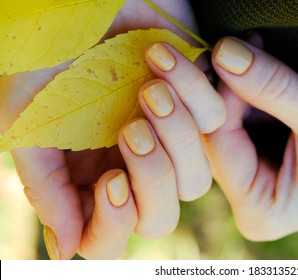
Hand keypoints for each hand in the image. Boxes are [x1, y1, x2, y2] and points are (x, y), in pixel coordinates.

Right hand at [0, 0, 223, 258]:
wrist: (83, 0)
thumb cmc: (48, 56)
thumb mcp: (31, 122)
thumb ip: (47, 186)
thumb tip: (66, 250)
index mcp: (90, 177)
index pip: (109, 236)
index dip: (114, 222)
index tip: (111, 180)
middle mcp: (132, 167)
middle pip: (160, 215)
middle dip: (152, 177)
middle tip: (131, 127)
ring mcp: (167, 140)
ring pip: (195, 177)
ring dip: (176, 134)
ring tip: (149, 87)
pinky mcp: (196, 104)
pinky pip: (215, 121)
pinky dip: (191, 88)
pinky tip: (159, 54)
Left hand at [203, 36, 297, 240]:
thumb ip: (272, 86)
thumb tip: (224, 51)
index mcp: (259, 210)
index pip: (219, 143)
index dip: (223, 95)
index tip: (232, 50)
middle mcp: (252, 202)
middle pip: (220, 135)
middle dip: (232, 89)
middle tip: (243, 43)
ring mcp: (260, 182)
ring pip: (232, 124)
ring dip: (244, 86)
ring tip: (258, 48)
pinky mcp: (271, 163)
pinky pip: (249, 123)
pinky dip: (257, 94)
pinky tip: (265, 68)